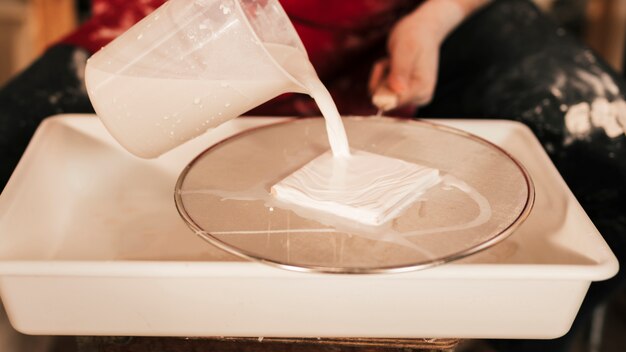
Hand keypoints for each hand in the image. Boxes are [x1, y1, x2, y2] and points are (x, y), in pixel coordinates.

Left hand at [370, 0, 488, 110]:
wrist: (422, 30)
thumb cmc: (415, 36)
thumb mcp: (406, 49)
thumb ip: (401, 71)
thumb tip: (397, 91)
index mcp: (423, 89)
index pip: (396, 102)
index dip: (382, 90)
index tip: (388, 69)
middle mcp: (418, 96)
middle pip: (385, 99)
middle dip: (381, 79)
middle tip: (391, 60)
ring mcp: (409, 95)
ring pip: (380, 93)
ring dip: (380, 74)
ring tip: (392, 59)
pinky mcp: (401, 92)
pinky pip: (380, 89)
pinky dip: (380, 74)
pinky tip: (391, 62)